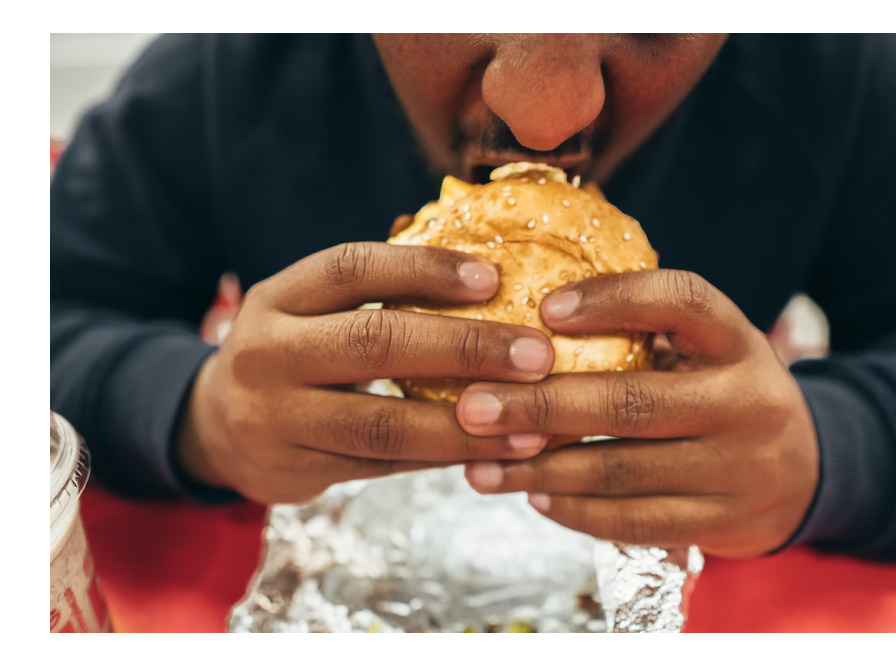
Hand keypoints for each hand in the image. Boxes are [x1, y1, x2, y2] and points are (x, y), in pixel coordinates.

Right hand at [178, 243, 554, 504]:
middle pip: (373, 342)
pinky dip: (441, 458)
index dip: (424, 269)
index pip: (352, 268)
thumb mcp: (309, 309)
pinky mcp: (296, 470)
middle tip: (538, 355)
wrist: (214, 425)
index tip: (493, 278)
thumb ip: (374, 295)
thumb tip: (490, 281)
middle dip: (465, 348)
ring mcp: (276, 418)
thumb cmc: (292, 352)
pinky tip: (491, 451)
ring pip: (382, 423)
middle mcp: (268, 353)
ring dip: (465, 424)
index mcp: (278, 297)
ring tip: (531, 422)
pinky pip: (383, 466)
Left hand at [459, 270, 818, 557]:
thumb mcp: (705, 351)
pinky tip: (534, 495)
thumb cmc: (723, 394)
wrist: (806, 472)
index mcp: (738, 341)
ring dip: (541, 470)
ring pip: (622, 470)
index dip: (613, 299)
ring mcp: (740, 468)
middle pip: (632, 401)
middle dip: (541, 405)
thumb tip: (526, 327)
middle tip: (472, 407)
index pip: (682, 301)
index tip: (543, 307)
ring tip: (480, 465)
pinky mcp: (725, 523)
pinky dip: (575, 510)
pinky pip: (634, 521)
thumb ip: (643, 336)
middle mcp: (747, 401)